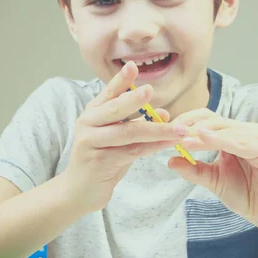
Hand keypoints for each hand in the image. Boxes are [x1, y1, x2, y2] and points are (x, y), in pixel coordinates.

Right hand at [64, 61, 185, 209]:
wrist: (79, 190)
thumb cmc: (101, 159)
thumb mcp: (117, 137)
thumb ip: (136, 123)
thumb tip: (164, 113)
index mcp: (93, 113)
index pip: (108, 93)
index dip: (121, 80)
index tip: (132, 66)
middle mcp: (89, 124)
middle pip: (115, 110)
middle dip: (134, 99)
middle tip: (151, 90)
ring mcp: (92, 142)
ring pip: (128, 133)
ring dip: (156, 130)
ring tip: (178, 128)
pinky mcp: (100, 161)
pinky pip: (132, 151)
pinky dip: (153, 147)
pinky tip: (168, 144)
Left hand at [169, 109, 257, 229]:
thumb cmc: (246, 195)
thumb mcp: (214, 180)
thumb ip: (195, 169)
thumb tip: (170, 160)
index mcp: (235, 135)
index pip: (209, 119)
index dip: (189, 121)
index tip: (168, 130)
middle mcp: (249, 131)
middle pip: (216, 121)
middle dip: (192, 128)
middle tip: (172, 133)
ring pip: (226, 130)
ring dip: (202, 135)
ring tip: (182, 140)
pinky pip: (240, 142)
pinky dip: (221, 140)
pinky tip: (204, 139)